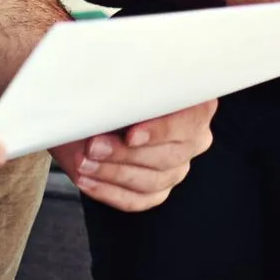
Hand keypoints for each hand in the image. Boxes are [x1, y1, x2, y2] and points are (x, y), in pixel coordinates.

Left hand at [55, 99, 216, 210]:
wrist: (94, 111)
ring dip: (112, 173)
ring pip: (151, 181)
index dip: (160, 131)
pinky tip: (87, 180)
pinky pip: (137, 200)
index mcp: (196, 104)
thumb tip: (108, 96)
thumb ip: (124, 86)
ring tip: (83, 163)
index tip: (130, 136)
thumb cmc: (111, 89)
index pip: (189, 122)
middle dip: (125, 154)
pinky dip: (109, 192)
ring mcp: (177, 168)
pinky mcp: (157, 190)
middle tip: (93, 147)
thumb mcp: (116, 80)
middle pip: (168, 157)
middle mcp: (194, 139)